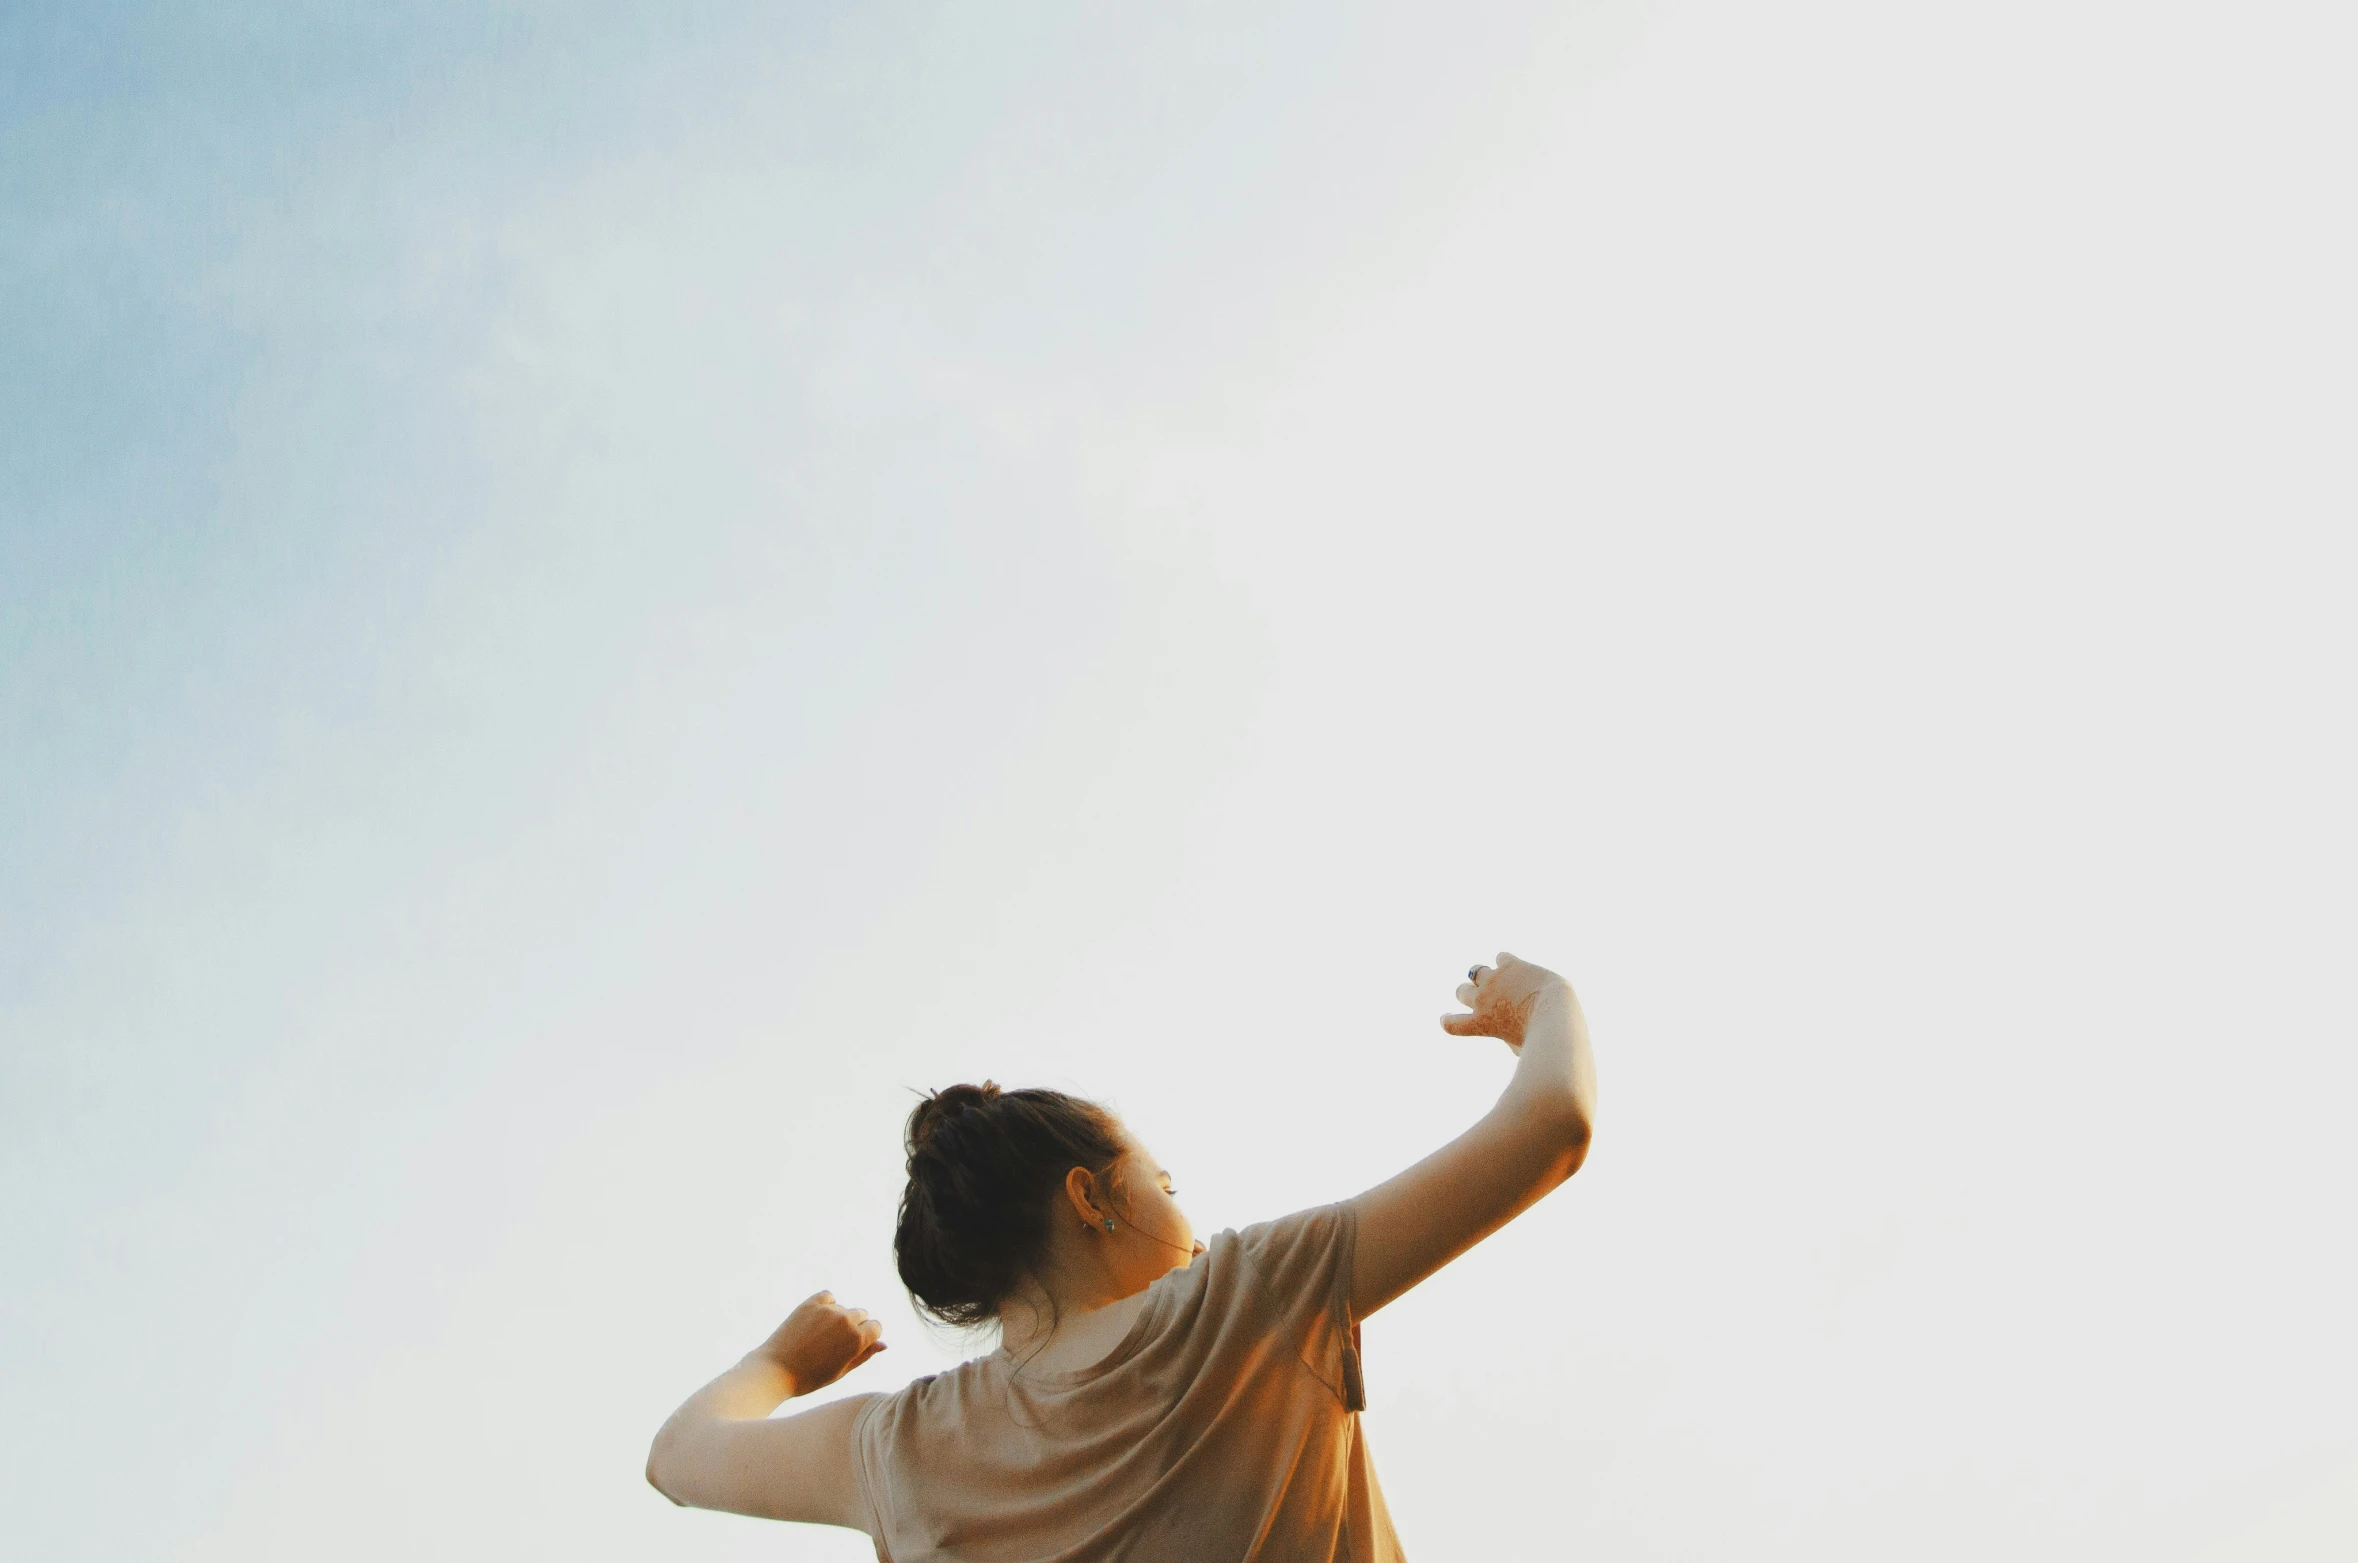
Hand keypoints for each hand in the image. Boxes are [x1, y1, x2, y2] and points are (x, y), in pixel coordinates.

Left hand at [753, 1291, 886, 1396]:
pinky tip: (817, 1319)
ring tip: (820, 1336)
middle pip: (862, 1314)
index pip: (876, 1327)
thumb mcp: (841, 1371)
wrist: (775, 1371)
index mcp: (857, 1339)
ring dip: (839, 1317)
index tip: (854, 1346)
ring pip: (844, 1307)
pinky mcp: (810, 1303)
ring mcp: (828, 1310)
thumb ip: (865, 1355)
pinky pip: (828, 1296)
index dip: (868, 1337)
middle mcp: (846, 1320)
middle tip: (835, 1344)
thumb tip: (884, 1344)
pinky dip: (827, 1304)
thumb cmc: (809, 1378)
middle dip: (855, 1326)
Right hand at [1441, 952, 1569, 1051]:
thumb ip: (1507, 1038)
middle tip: (1486, 998)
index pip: (1450, 1023)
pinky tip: (1519, 971)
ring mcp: (1494, 980)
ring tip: (1501, 981)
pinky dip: (1507, 963)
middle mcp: (1481, 999)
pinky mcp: (1511, 965)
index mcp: (1480, 1024)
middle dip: (1470, 994)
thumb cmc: (1542, 1039)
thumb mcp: (1519, 1047)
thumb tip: (1510, 1030)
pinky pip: (1501, 957)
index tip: (1448, 1018)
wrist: (1555, 1015)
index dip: (1447, 1020)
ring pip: (1476, 971)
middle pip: (1461, 991)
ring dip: (1486, 977)